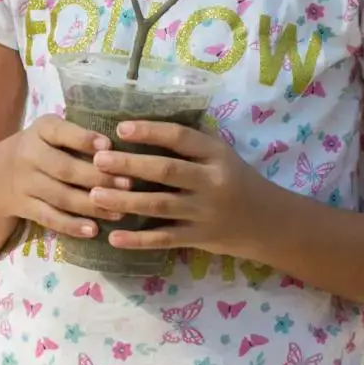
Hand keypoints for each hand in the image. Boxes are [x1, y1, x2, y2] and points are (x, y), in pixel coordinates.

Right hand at [0, 115, 126, 239]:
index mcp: (41, 129)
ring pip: (61, 196)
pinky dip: (72, 225)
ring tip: (119, 211)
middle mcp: (29, 154)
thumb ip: (78, 136)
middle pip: (65, 168)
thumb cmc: (41, 149)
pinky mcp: (24, 206)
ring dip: (92, 205)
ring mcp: (24, 183)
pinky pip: (50, 217)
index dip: (84, 139)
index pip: (60, 131)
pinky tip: (93, 230)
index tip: (109, 145)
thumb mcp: (51, 133)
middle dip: (98, 178)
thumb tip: (122, 147)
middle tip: (127, 184)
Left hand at [87, 120, 273, 256]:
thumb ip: (190, 144)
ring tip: (94, 195)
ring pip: (159, 205)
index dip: (150, 131)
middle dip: (129, 165)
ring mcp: (205, 211)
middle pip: (165, 170)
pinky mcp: (199, 237)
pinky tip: (113, 238)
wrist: (269, 222)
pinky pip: (164, 238)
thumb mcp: (221, 155)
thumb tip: (142, 125)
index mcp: (215, 153)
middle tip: (98, 161)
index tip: (119, 128)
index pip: (179, 137)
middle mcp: (211, 181)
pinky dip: (138, 239)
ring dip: (124, 201)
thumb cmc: (236, 180)